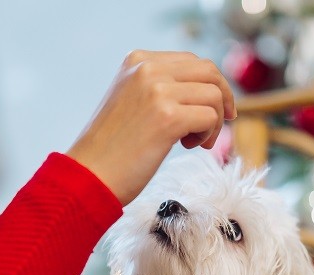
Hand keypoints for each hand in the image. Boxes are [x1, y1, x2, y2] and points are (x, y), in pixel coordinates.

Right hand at [66, 50, 235, 205]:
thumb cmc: (112, 147)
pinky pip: (210, 117)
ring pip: (214, 95)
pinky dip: (207, 135)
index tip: (213, 109)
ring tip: (194, 141)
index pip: (192, 60)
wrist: (89, 175)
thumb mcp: (132, 100)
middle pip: (209, 72)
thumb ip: (160, 87)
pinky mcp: (168, 117)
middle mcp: (147, 68)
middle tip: (219, 123)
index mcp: (138, 60)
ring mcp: (158, 91)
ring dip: (213, 122)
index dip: (210, 85)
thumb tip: (207, 88)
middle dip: (223, 98)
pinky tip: (187, 146)